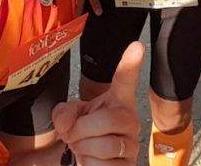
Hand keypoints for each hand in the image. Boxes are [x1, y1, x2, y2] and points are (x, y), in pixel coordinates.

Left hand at [53, 42, 142, 164]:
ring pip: (107, 145)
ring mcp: (131, 145)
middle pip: (110, 119)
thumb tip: (67, 124)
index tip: (137, 46)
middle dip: (82, 129)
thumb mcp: (69, 117)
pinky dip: (88, 165)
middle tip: (71, 135)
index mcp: (116, 102)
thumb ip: (63, 113)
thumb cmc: (83, 135)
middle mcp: (129, 121)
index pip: (125, 80)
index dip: (131, 64)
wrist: (84, 162)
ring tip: (81, 148)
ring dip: (83, 149)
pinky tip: (90, 161)